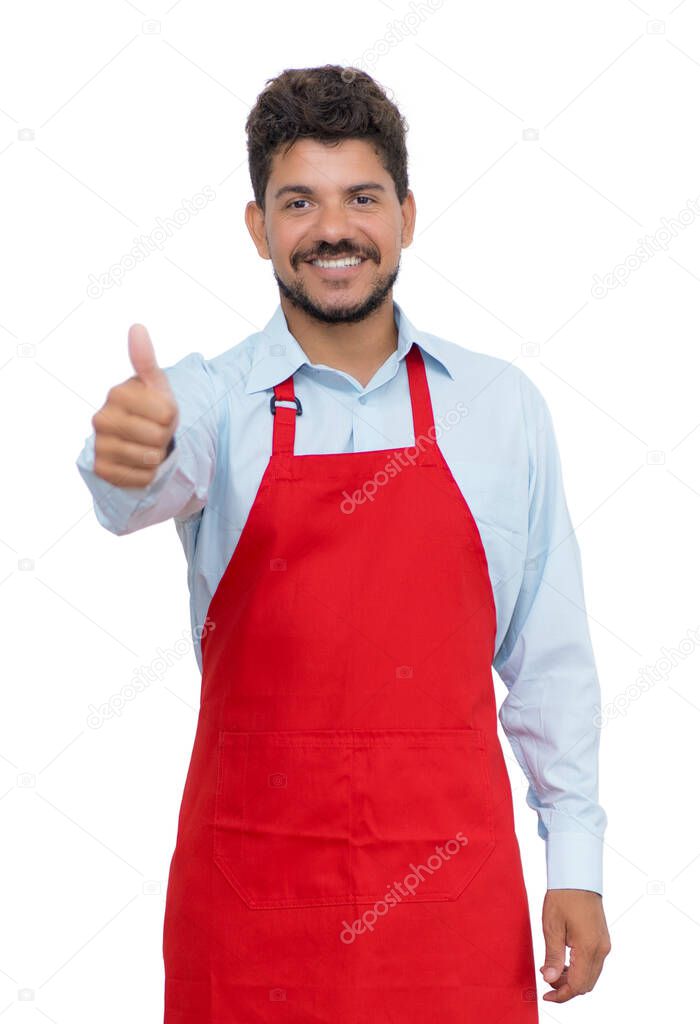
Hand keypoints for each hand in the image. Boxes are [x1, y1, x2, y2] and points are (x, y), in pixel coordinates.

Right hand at [92, 324, 178, 487]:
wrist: (136, 440)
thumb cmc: (150, 409)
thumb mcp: (155, 384)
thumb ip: (145, 359)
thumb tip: (137, 327)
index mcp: (117, 394)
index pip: (167, 414)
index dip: (172, 417)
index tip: (161, 414)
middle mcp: (101, 419)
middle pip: (158, 437)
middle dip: (164, 437)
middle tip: (154, 432)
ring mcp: (99, 445)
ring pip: (149, 459)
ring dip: (156, 456)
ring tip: (146, 446)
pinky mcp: (102, 470)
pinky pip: (140, 478)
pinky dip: (147, 474)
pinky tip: (138, 463)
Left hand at [540, 888, 610, 1002]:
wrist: (577, 876)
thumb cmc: (563, 897)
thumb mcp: (552, 927)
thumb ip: (553, 956)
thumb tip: (550, 979)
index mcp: (589, 948)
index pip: (578, 985)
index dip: (561, 994)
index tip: (546, 995)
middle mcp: (601, 949)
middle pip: (586, 984)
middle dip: (566, 988)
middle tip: (546, 979)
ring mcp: (604, 944)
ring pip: (591, 975)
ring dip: (573, 979)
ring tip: (552, 969)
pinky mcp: (602, 939)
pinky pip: (593, 964)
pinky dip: (579, 969)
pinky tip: (564, 961)